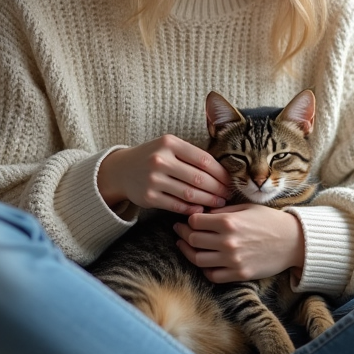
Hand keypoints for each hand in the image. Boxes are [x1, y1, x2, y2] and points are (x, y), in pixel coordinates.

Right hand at [97, 135, 230, 214]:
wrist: (122, 169)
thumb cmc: (154, 157)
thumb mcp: (170, 146)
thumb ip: (192, 155)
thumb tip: (224, 172)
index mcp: (169, 143)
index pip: (204, 159)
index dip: (221, 173)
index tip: (231, 180)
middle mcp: (160, 159)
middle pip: (198, 178)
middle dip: (218, 189)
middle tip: (228, 195)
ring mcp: (153, 179)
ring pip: (189, 193)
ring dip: (208, 200)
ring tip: (219, 203)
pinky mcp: (148, 197)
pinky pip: (176, 205)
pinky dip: (191, 209)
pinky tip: (201, 210)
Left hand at [174, 205, 305, 282]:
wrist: (294, 241)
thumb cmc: (270, 220)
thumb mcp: (247, 207)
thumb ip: (223, 211)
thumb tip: (202, 214)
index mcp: (229, 221)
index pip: (194, 221)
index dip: (188, 219)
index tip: (187, 219)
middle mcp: (228, 241)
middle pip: (193, 239)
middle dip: (183, 234)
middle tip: (180, 231)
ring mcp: (233, 260)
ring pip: (198, 259)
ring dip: (188, 252)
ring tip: (185, 246)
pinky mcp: (239, 274)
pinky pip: (212, 275)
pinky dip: (204, 269)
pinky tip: (203, 262)